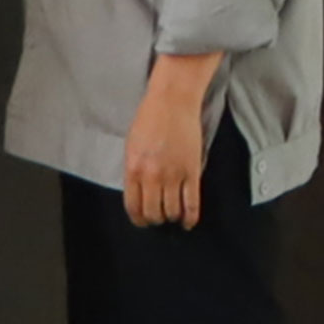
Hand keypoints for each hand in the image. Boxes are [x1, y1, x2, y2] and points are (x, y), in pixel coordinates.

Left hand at [124, 52, 222, 227]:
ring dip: (172, 217)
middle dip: (155, 220)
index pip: (133, 206)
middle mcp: (151, 176)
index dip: (139, 219)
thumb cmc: (150, 118)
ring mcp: (173, 175)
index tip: (143, 221)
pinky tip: (189, 222)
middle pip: (153, 212)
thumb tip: (139, 192)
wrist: (172, 101)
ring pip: (172, 211)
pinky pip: (192, 202)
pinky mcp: (192, 171)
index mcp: (133, 169)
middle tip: (159, 218)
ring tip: (173, 216)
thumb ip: (134, 170)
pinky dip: (191, 217)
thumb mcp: (132, 146)